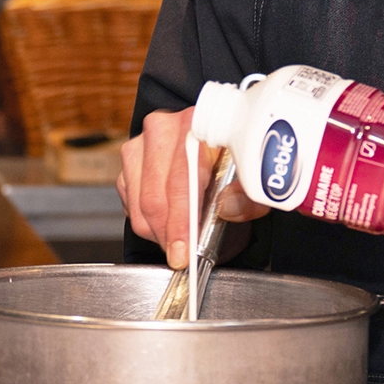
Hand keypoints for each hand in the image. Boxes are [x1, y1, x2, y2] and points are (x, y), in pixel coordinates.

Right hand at [119, 110, 264, 268]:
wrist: (215, 132)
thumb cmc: (234, 153)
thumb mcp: (253, 172)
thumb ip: (248, 194)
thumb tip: (227, 208)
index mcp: (197, 128)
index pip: (182, 181)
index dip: (181, 221)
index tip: (183, 252)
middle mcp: (164, 130)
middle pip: (155, 197)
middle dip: (168, 234)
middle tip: (183, 255)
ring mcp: (142, 142)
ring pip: (139, 204)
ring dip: (157, 230)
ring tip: (179, 238)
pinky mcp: (131, 158)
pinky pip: (130, 201)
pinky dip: (146, 219)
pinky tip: (167, 218)